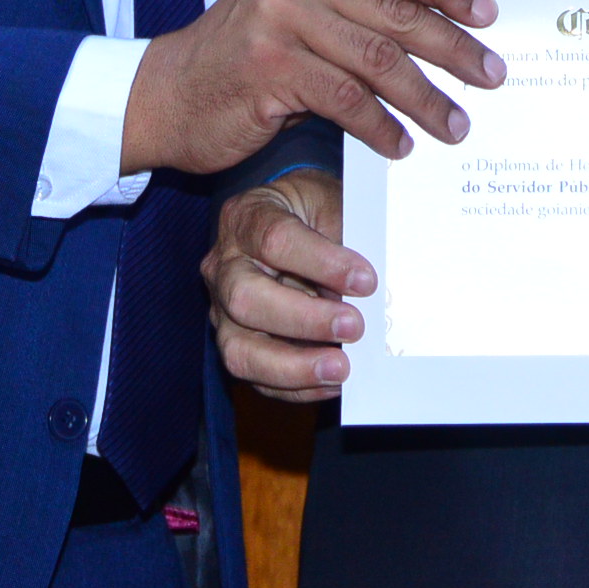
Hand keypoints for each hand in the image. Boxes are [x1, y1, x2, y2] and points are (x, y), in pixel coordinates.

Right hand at [123, 0, 502, 175]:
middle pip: (397, 12)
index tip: (488, 16)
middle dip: (453, 49)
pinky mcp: (268, 69)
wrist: (164, 96)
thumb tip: (439, 32)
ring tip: (456, 125)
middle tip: (491, 77)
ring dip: (426, 97)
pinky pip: (345, 100)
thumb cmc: (241, 62)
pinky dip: (381, 127)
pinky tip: (401, 146)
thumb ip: (351, 10)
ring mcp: (279, 21)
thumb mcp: (295, 16)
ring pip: (378, 60)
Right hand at [206, 171, 367, 401]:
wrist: (292, 220)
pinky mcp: (236, 343)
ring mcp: (222, 310)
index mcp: (247, 217)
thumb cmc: (313, 211)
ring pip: (239, 349)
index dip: (321, 262)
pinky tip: (331, 383)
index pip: (275, 240)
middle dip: (304, 319)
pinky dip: (295, 387)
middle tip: (354, 326)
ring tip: (341, 369)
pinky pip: (256, 377)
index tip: (365, 280)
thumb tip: (366, 285)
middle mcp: (224, 266)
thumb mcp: (330, 200)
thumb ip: (343, 234)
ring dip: (293, 366)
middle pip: (246, 298)